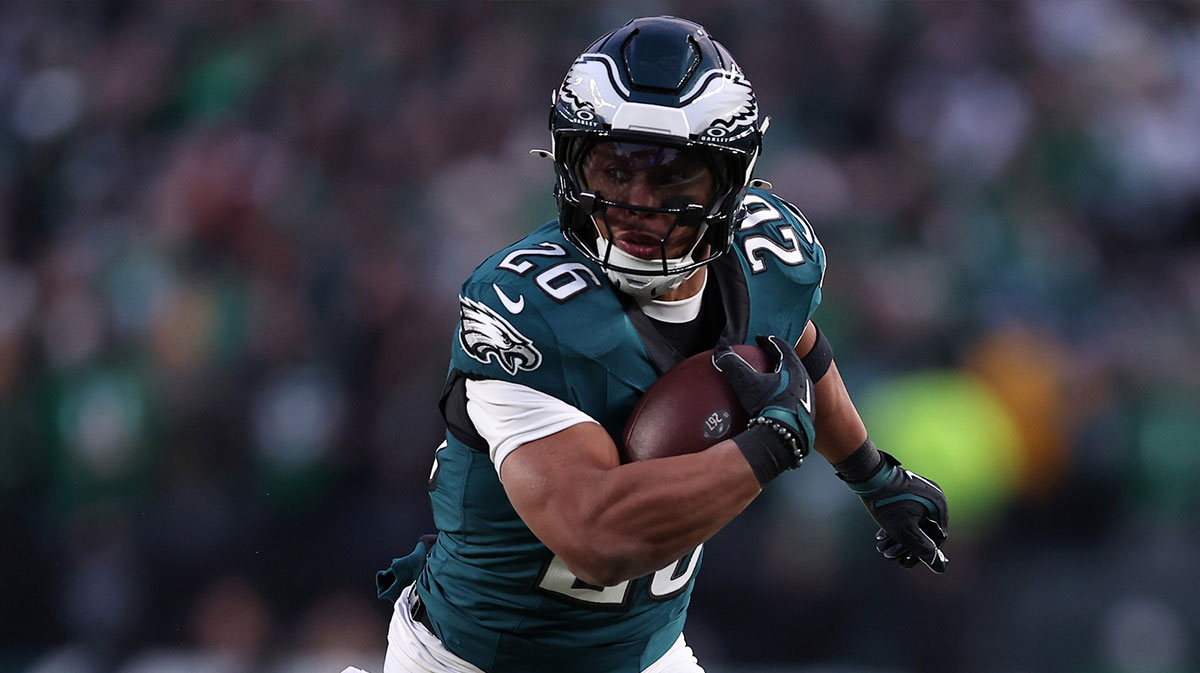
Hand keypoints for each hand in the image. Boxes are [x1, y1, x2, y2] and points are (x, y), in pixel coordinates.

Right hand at [713, 334, 815, 463]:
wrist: (783, 438)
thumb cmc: (767, 406)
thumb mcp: (746, 384)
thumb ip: (733, 365)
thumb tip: (721, 351)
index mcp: (795, 369)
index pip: (783, 347)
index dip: (769, 341)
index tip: (759, 340)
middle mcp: (805, 382)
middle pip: (791, 364)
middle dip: (778, 359)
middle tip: (765, 357)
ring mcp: (808, 400)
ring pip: (795, 382)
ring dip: (783, 379)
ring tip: (769, 380)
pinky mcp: (806, 416)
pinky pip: (794, 400)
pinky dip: (784, 396)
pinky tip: (773, 404)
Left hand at [844, 451, 948, 572]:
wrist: (868, 474)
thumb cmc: (887, 503)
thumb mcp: (905, 531)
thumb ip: (923, 550)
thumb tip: (940, 567)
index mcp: (939, 504)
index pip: (938, 537)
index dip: (923, 552)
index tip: (906, 562)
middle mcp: (934, 496)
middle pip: (925, 528)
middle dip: (907, 545)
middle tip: (892, 557)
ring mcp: (922, 490)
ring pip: (915, 521)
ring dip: (900, 536)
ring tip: (883, 548)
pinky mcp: (909, 488)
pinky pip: (908, 511)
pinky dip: (897, 523)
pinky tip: (882, 535)